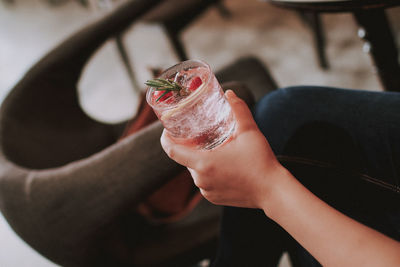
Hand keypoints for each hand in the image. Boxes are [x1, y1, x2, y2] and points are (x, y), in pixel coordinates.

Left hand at [161, 90, 284, 208]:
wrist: (273, 191)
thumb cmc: (261, 162)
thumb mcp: (250, 132)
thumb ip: (238, 110)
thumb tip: (229, 93)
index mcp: (204, 163)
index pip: (172, 151)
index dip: (166, 139)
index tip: (167, 130)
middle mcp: (201, 179)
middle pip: (186, 159)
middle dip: (192, 147)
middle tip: (202, 136)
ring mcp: (207, 191)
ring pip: (196, 171)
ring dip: (202, 160)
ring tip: (217, 150)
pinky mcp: (214, 199)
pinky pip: (205, 182)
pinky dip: (210, 172)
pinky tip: (224, 166)